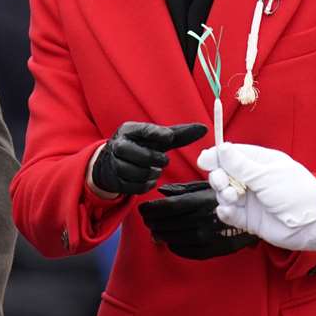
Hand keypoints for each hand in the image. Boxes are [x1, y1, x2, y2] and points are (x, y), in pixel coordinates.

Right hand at [92, 121, 207, 196]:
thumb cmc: (140, 146)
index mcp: (129, 130)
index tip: (168, 138)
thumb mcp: (156, 139)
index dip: (158, 134)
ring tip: (152, 169)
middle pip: (145, 156)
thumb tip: (204, 129)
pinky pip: (137, 186)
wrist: (111, 163)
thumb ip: (179, 134)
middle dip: (157, 160)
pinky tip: (146, 179)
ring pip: (142, 173)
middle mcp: (119, 145)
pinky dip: (146, 184)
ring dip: (152, 174)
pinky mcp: (116, 181)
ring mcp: (115, 164)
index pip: (145, 131)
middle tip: (161, 160)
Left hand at [137, 181, 257, 259]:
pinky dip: (176, 247)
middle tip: (147, 220)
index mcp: (200, 201)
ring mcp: (209, 237)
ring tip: (155, 230)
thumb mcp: (207, 185)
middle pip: (168, 224)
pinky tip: (171, 242)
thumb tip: (161, 191)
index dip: (151, 210)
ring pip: (175, 238)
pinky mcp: (215, 249)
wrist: (258, 214)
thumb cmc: (229, 194)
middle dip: (153, 222)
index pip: (167, 208)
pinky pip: (188, 252)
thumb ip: (183, 189)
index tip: (142, 209)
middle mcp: (203, 220)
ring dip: (161, 235)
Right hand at [199, 142, 315, 251]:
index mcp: (260, 163)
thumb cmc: (296, 192)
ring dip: (223, 195)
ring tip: (231, 197)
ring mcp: (251, 200)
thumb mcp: (266, 174)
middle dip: (218, 177)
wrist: (312, 223)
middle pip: (224, 175)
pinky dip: (226, 213)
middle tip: (221, 182)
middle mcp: (253, 180)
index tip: (205, 160)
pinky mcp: (249, 219)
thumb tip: (221, 148)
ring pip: (224, 195)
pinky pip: (230, 214)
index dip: (217, 156)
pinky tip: (228, 211)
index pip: (232, 155)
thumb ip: (240, 164)